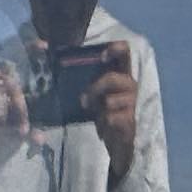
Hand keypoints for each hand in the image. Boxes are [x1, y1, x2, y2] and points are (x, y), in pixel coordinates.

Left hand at [87, 47, 138, 182]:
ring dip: (98, 111)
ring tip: (98, 118)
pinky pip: (110, 118)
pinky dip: (103, 124)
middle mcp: (130, 85)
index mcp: (122, 74)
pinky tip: (106, 128)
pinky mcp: (131, 120)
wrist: (118, 143)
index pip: (125, 53)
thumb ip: (88, 80)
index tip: (102, 55)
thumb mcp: (97, 94)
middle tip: (83, 101)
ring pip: (109, 101)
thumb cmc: (106, 112)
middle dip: (95, 88)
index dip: (116, 49)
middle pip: (113, 78)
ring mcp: (133, 102)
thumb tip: (58, 62)